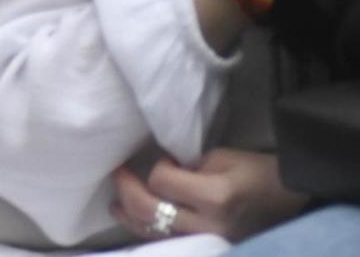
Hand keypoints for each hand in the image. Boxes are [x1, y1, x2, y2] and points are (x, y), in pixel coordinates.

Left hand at [111, 150, 308, 242]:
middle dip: (126, 189)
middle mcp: (208, 224)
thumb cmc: (256, 170)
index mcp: (215, 197)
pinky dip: (149, 230)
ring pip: (154, 232)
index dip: (156, 168)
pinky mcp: (210, 247)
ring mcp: (209, 240)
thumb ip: (187, 168)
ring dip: (130, 215)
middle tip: (117, 174)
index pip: (161, 182)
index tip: (166, 161)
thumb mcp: (220, 157)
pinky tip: (136, 221)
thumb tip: (162, 175)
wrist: (289, 198)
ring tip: (116, 204)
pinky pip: (171, 241)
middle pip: (149, 210)